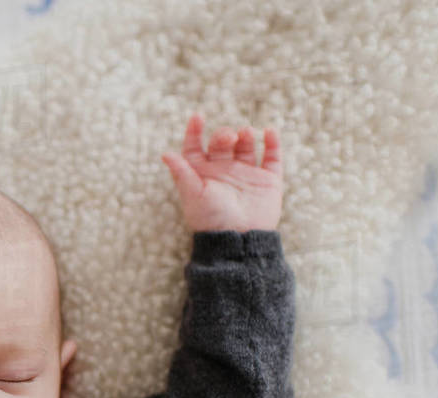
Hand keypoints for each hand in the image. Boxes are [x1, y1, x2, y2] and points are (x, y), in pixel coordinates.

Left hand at [161, 113, 282, 232]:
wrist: (238, 239)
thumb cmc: (211, 219)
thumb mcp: (193, 195)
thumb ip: (182, 173)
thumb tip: (165, 154)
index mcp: (202, 174)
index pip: (195, 147)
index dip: (194, 131)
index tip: (197, 117)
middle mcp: (223, 171)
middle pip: (222, 142)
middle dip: (224, 135)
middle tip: (228, 137)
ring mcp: (246, 174)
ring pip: (246, 145)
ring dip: (246, 134)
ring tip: (245, 134)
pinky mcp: (267, 180)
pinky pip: (272, 157)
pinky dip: (272, 143)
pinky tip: (269, 132)